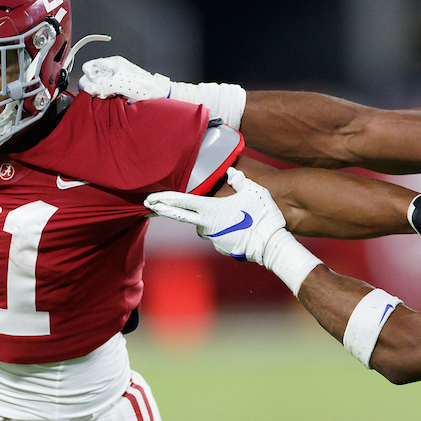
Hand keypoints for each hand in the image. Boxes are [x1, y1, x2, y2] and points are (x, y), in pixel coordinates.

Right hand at [79, 56, 171, 101]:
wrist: (158, 96)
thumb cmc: (144, 85)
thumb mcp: (121, 82)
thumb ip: (103, 84)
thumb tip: (90, 88)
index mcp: (112, 64)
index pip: (90, 67)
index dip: (89, 75)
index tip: (92, 83)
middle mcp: (111, 73)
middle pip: (92, 79)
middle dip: (93, 86)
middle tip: (100, 93)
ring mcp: (113, 84)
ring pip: (97, 89)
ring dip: (99, 94)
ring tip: (108, 97)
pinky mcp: (116, 95)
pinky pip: (104, 98)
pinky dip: (104, 101)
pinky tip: (111, 102)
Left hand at [145, 167, 286, 263]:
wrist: (271, 244)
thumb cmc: (262, 215)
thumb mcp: (252, 191)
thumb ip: (238, 180)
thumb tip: (231, 172)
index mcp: (210, 209)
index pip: (182, 202)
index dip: (165, 199)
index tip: (150, 198)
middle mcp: (206, 225)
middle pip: (181, 215)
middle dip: (163, 209)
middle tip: (149, 204)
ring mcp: (212, 238)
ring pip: (203, 225)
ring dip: (207, 219)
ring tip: (231, 215)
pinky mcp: (220, 247)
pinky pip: (215, 234)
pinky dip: (220, 230)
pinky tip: (237, 227)